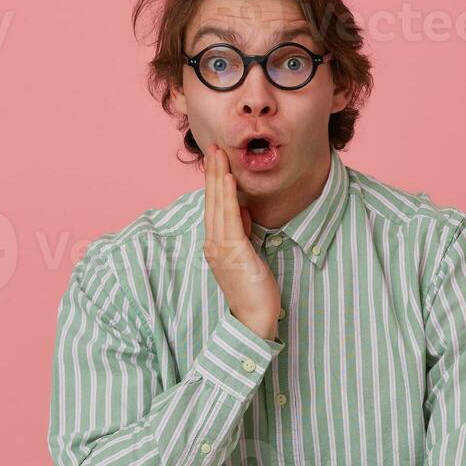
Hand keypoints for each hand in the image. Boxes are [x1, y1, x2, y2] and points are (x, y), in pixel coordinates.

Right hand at [202, 145, 280, 340]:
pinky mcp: (233, 253)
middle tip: (212, 147)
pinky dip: (227, 197)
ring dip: (217, 178)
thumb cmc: (254, 290)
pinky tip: (228, 179)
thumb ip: (241, 231)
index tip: (214, 159)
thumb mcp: (247, 253)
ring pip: (217, 206)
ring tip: (219, 155)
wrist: (254, 318)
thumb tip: (241, 209)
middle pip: (211, 201)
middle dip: (211, 173)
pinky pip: (229, 219)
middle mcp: (213, 244)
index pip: (213, 206)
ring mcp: (221, 249)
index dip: (212, 181)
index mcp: (215, 244)